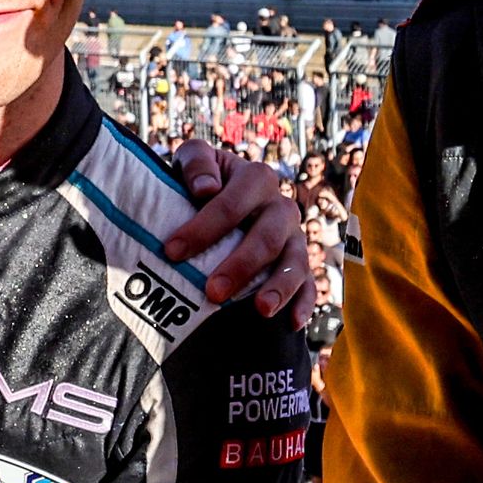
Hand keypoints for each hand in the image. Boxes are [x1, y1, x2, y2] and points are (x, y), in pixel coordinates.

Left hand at [165, 143, 311, 320]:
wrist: (219, 198)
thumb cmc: (201, 181)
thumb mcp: (193, 158)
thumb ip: (196, 162)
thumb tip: (206, 190)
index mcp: (256, 178)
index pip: (233, 203)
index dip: (204, 227)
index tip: (172, 251)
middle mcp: (281, 207)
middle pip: (268, 236)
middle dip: (241, 265)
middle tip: (212, 291)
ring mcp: (294, 238)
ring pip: (295, 262)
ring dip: (279, 286)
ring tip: (261, 310)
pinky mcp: (299, 265)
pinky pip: (310, 285)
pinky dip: (304, 304)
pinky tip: (292, 324)